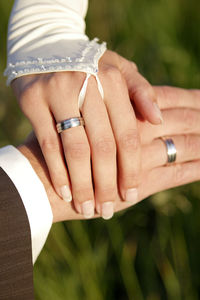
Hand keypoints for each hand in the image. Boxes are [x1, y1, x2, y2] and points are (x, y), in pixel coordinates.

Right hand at [12, 50, 160, 219]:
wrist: (45, 51)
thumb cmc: (89, 69)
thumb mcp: (118, 72)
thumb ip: (140, 93)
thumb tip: (158, 120)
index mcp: (112, 79)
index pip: (127, 134)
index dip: (130, 168)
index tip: (130, 194)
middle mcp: (87, 84)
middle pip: (103, 147)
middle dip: (106, 184)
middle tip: (107, 210)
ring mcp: (57, 91)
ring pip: (76, 149)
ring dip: (83, 185)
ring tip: (88, 209)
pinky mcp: (33, 100)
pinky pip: (49, 144)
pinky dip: (58, 171)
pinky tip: (66, 193)